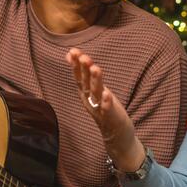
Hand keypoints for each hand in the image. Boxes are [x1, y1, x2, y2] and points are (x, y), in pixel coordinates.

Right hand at [66, 48, 144, 171]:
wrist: (116, 135)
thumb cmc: (105, 108)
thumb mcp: (93, 89)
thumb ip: (83, 73)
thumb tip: (70, 54)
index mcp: (85, 93)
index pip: (78, 77)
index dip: (75, 64)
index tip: (72, 51)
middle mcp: (89, 100)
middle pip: (85, 83)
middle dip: (83, 70)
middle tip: (82, 56)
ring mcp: (99, 109)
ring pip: (96, 93)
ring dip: (95, 81)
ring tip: (95, 68)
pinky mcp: (110, 117)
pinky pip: (107, 109)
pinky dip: (106, 102)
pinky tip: (107, 94)